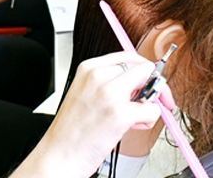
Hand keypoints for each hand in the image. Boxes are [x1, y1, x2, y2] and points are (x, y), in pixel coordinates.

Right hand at [33, 51, 162, 176]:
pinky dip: (148, 121)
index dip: (143, 71)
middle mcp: (98, 76)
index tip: (148, 84)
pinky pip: (153, 111)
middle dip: (153, 85)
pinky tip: (130, 128)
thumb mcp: (85, 94)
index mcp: (89, 68)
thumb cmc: (72, 130)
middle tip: (147, 102)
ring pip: (153, 86)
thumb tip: (141, 81)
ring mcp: (109, 93)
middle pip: (144, 68)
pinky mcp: (119, 114)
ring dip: (149, 104)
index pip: (129, 57)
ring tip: (132, 118)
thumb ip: (110, 82)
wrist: (59, 155)